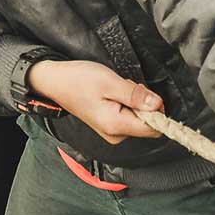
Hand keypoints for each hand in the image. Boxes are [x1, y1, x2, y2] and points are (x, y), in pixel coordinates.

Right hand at [25, 60, 162, 142]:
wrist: (55, 81)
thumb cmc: (78, 80)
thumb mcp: (110, 82)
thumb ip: (136, 95)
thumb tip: (158, 105)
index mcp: (116, 126)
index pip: (153, 129)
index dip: (157, 111)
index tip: (147, 94)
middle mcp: (116, 134)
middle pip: (147, 124)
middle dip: (143, 103)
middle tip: (125, 86)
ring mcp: (112, 131)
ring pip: (138, 118)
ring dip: (134, 101)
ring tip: (116, 87)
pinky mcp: (109, 125)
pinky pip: (129, 116)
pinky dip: (126, 103)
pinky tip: (113, 92)